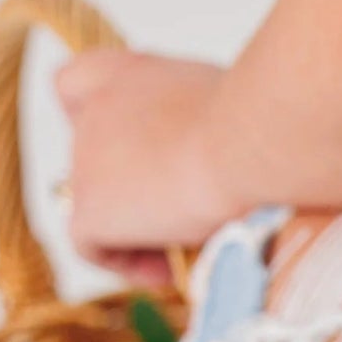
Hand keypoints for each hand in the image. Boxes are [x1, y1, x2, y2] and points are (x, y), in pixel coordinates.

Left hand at [55, 51, 245, 282]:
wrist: (253, 140)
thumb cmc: (262, 116)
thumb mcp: (232, 101)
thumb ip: (201, 116)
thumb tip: (224, 151)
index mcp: (133, 75)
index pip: (78, 82)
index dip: (93, 112)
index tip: (136, 138)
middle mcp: (98, 113)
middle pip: (96, 155)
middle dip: (134, 182)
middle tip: (184, 201)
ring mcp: (85, 161)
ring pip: (98, 203)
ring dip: (137, 221)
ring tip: (189, 239)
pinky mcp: (89, 209)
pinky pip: (94, 247)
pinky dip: (131, 260)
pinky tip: (174, 266)